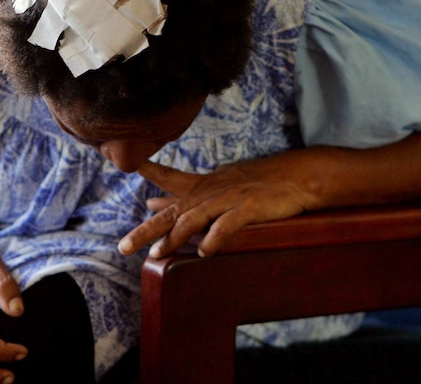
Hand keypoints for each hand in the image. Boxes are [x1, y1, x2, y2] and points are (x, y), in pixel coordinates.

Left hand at [118, 156, 313, 258]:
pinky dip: (214, 238)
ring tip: (157, 254)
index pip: (169, 177)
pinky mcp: (248, 207)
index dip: (149, 171)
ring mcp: (228, 199)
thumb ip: (184, 194)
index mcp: (202, 185)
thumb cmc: (256, 182)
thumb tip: (152, 200)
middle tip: (124, 246)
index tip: (130, 165)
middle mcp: (210, 191)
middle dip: (147, 229)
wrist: (296, 176)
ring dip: (173, 237)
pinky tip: (204, 251)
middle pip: (172, 211)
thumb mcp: (216, 184)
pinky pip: (227, 224)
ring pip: (194, 219)